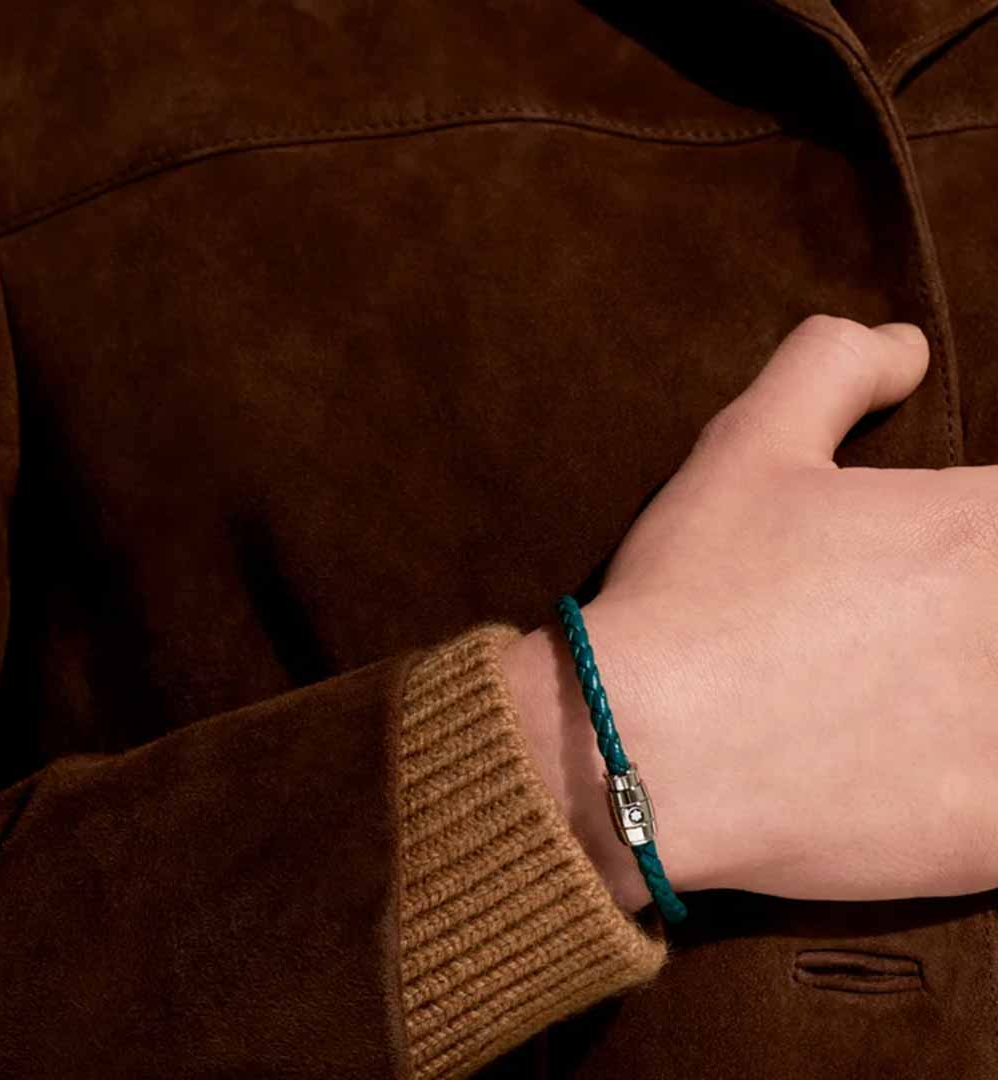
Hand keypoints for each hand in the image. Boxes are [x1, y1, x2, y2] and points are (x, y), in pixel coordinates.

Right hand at [503, 315, 997, 912]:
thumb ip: (834, 368)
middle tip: (923, 641)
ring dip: (989, 696)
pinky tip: (939, 776)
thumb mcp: (744, 448)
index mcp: (983, 525)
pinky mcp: (991, 832)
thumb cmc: (690, 593)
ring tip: (936, 704)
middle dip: (982, 617)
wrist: (634, 749)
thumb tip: (908, 348)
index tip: (950, 562)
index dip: (984, 536)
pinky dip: (986, 784)